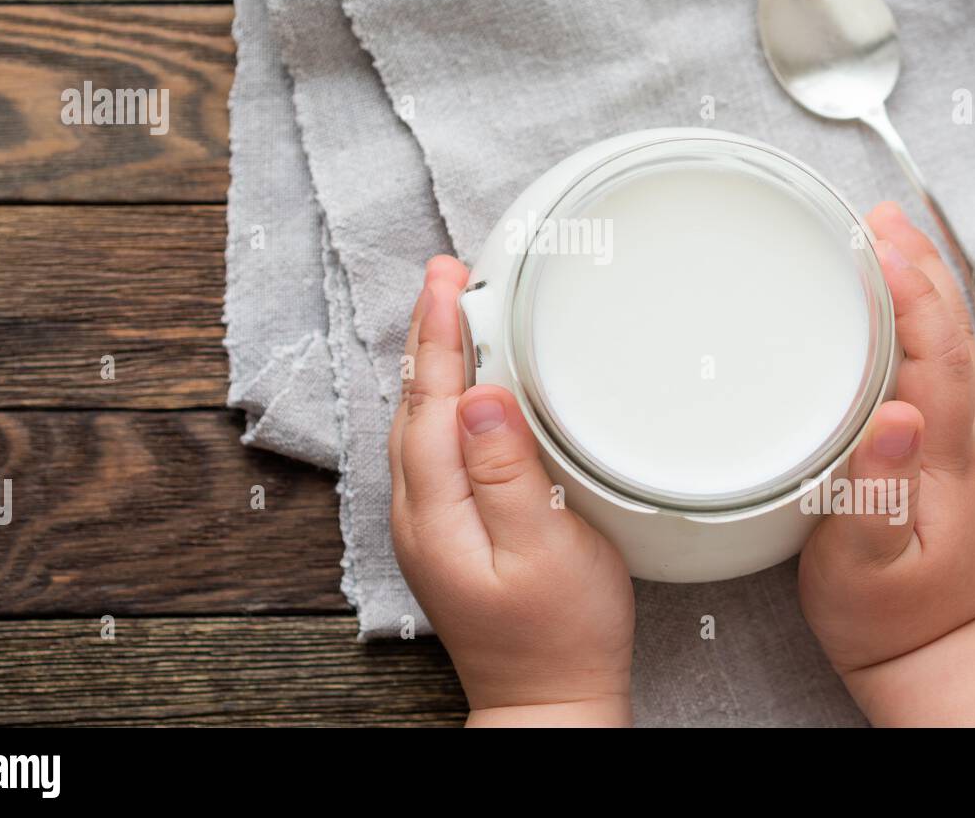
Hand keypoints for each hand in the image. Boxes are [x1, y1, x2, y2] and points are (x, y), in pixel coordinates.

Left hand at [388, 256, 635, 726]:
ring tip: (454, 311)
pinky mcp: (448, 527)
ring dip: (433, 361)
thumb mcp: (548, 550)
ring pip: (419, 420)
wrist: (549, 699)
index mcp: (437, 511)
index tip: (445, 278)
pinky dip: (444, 397)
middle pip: (413, 402)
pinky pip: (434, 443)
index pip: (428, 399)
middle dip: (428, 332)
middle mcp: (418, 512)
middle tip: (449, 275)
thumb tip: (479, 398)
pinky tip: (464, 384)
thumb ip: (506, 473)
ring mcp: (428, 522)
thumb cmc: (561, 635)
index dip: (437, 332)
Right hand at [799, 203, 974, 726]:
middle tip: (877, 214)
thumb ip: (878, 494)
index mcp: (943, 454)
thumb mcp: (866, 563)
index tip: (877, 242)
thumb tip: (898, 417)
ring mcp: (954, 441)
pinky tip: (892, 305)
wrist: (922, 650)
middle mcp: (959, 437)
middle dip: (919, 265)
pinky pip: (935, 363)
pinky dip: (917, 318)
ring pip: (947, 342)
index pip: (938, 351)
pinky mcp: (937, 448)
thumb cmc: (882, 610)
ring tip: (887, 235)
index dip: (911, 291)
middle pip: (950, 331)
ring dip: (922, 282)